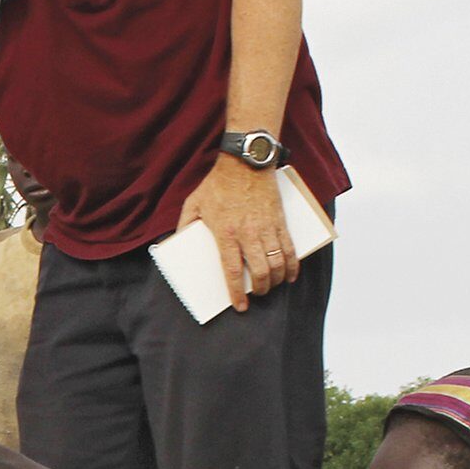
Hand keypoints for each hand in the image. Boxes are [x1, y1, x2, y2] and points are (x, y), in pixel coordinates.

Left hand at [179, 154, 293, 309]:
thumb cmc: (218, 182)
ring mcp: (267, 227)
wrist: (245, 161)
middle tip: (259, 294)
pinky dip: (293, 265)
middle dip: (261, 289)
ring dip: (277, 280)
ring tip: (273, 286)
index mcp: (226, 233)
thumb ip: (184, 225)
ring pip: (277, 262)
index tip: (240, 306)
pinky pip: (290, 248)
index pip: (232, 270)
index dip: (237, 292)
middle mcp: (248, 233)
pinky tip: (290, 274)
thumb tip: (177, 242)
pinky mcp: (280, 220)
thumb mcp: (193, 203)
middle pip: (260, 271)